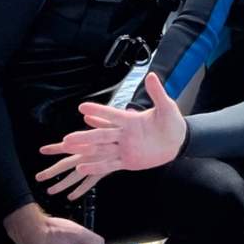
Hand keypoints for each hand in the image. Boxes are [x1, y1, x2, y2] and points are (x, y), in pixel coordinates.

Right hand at [37, 72, 186, 199]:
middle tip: (66, 139)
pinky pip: (110, 164)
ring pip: (101, 150)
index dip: (98, 111)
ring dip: (85, 151)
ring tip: (69, 152)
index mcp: (130, 120)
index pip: (111, 114)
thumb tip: (151, 75)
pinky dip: (96, 166)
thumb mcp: (166, 107)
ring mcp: (124, 148)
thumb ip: (157, 93)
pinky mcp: (127, 161)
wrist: (177, 141)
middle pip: (101, 135)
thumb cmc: (171, 121)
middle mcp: (124, 134)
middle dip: (84, 137)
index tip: (81, 107)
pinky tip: (81, 168)